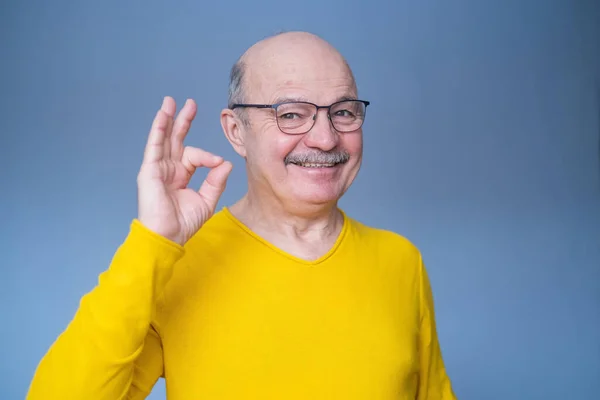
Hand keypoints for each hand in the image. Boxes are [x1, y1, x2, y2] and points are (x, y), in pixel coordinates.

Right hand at [136, 96, 232, 244]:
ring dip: (167, 119)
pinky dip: (158, 129)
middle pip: (175, 139)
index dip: (208, 156)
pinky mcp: (150, 170)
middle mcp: (168, 169)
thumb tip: (226, 163)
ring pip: (163, 138)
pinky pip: (154, 145)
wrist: (168, 236)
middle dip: (183, 121)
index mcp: (181, 175)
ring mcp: (158, 168)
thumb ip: (216, 181)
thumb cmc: (183, 223)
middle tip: (190, 104)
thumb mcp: (206, 200)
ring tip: (171, 101)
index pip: (194, 155)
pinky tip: (163, 115)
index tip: (218, 163)